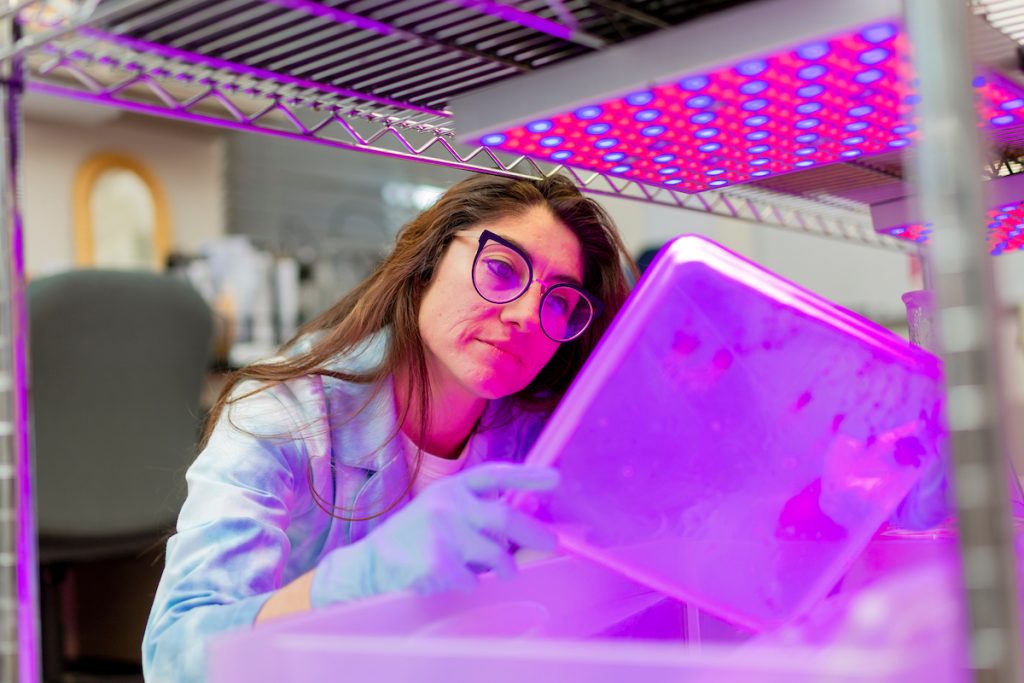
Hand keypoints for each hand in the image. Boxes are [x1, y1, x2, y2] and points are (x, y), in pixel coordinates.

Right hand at [310, 462, 559, 605]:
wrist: (371, 565)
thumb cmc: (415, 538)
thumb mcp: (443, 511)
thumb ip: (478, 511)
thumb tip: (527, 519)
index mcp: (452, 488)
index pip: (495, 476)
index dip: (527, 476)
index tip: (555, 479)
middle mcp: (448, 505)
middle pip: (506, 518)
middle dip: (536, 533)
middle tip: (553, 543)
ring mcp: (442, 533)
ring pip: (496, 554)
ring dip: (505, 567)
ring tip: (504, 572)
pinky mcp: (437, 563)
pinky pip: (474, 579)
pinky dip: (472, 583)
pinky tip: (456, 579)